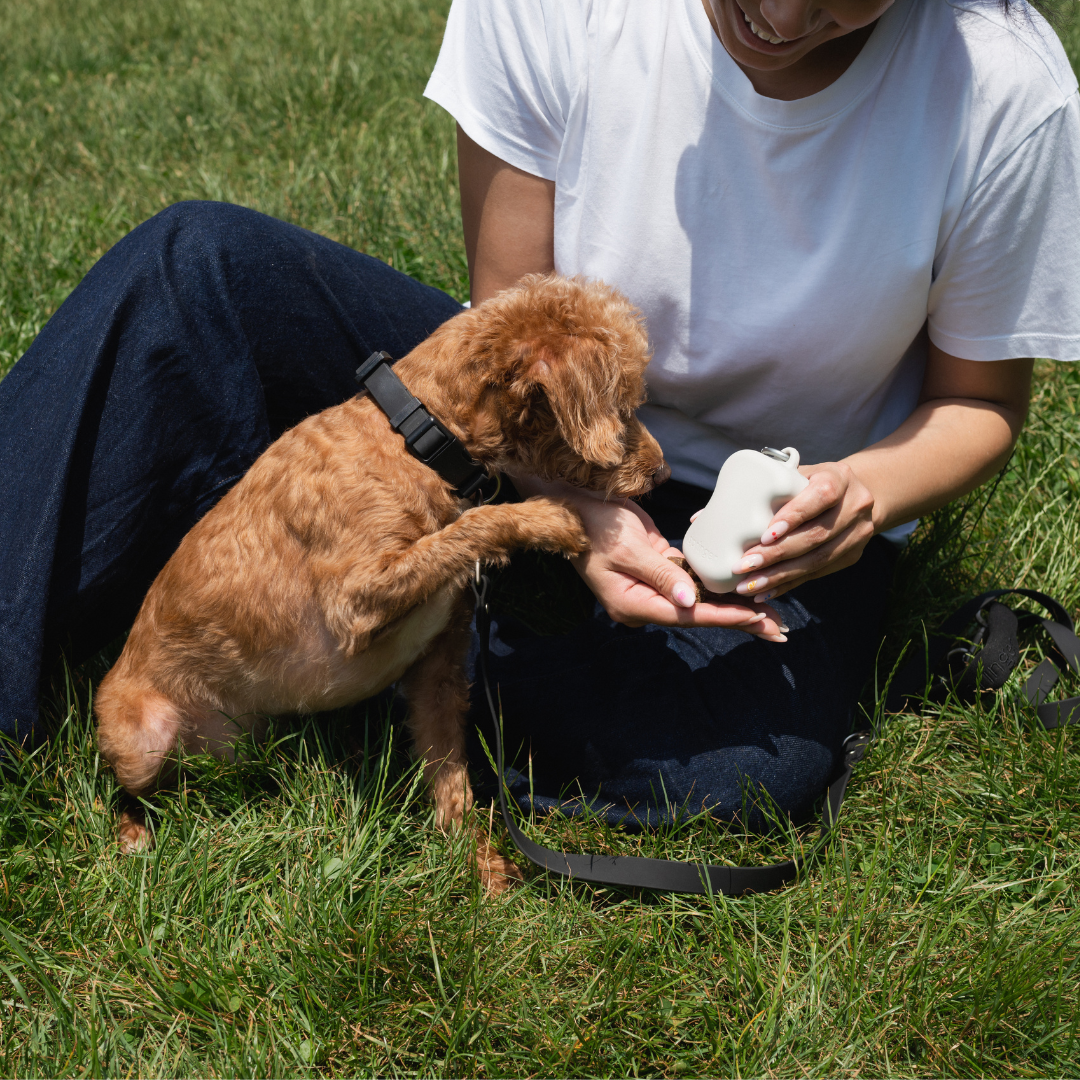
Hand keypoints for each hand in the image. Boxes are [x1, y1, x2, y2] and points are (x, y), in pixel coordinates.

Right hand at [568, 492, 786, 637]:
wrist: (575, 507)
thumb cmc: (597, 525)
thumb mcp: (629, 548)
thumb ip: (662, 574)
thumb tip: (691, 601)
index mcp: (633, 603)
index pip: (688, 615)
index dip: (724, 616)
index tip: (757, 617)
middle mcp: (645, 602)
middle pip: (700, 615)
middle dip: (740, 621)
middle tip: (778, 630)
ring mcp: (653, 588)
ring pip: (702, 602)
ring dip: (735, 605)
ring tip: (772, 615)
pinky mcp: (660, 571)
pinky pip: (694, 584)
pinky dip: (718, 588)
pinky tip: (744, 589)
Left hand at [730, 460, 875, 603]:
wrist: (857, 493)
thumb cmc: (809, 482)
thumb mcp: (793, 476)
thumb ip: (755, 491)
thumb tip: (699, 518)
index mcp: (839, 478)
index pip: (820, 496)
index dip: (794, 516)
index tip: (765, 533)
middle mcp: (854, 506)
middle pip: (815, 536)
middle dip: (776, 555)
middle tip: (743, 566)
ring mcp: (857, 534)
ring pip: (817, 560)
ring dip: (779, 576)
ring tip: (748, 586)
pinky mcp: (851, 556)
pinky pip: (817, 574)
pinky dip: (788, 584)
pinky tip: (765, 592)